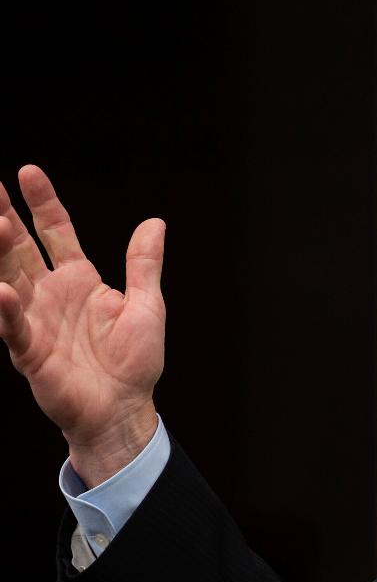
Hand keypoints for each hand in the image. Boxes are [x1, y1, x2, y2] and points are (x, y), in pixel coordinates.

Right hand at [0, 166, 165, 485]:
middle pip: (21, 248)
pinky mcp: (29, 351)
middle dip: (6, 218)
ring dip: (0, 253)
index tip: (27, 172)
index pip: (55, 232)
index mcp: (80, 280)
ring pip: (9, 278)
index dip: (43, 203)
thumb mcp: (147, 306)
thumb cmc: (134, 363)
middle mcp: (51, 294)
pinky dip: (7, 308)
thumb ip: (144, 265)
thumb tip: (155, 223)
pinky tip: (2, 288)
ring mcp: (36, 320)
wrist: (125, 409)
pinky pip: (13, 326)